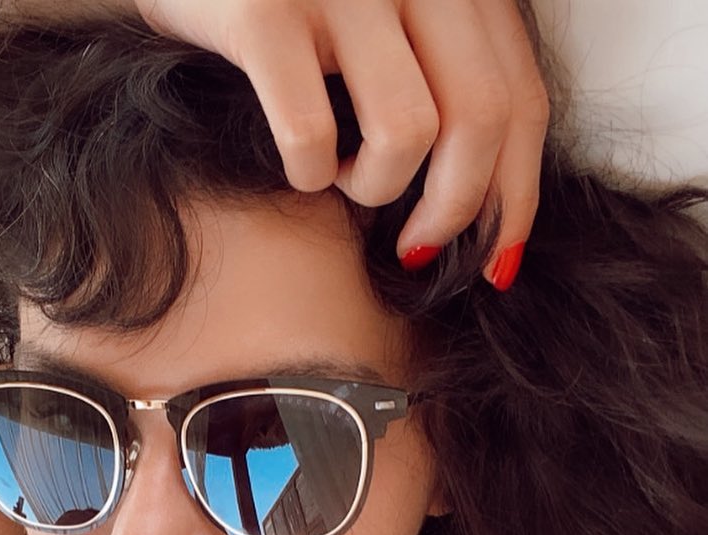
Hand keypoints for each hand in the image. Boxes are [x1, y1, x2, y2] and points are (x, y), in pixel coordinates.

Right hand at [135, 0, 549, 288]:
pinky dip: (310, 174)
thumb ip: (444, 75)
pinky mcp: (261, 11)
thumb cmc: (287, 6)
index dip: (516, 196)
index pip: (522, 98)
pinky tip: (298, 165)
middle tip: (414, 249)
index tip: (493, 261)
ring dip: (375, 187)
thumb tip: (492, 202)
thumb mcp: (386, 22)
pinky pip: (312, 135)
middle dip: (453, 211)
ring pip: (407, 132)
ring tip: (341, 176)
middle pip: (482, 119)